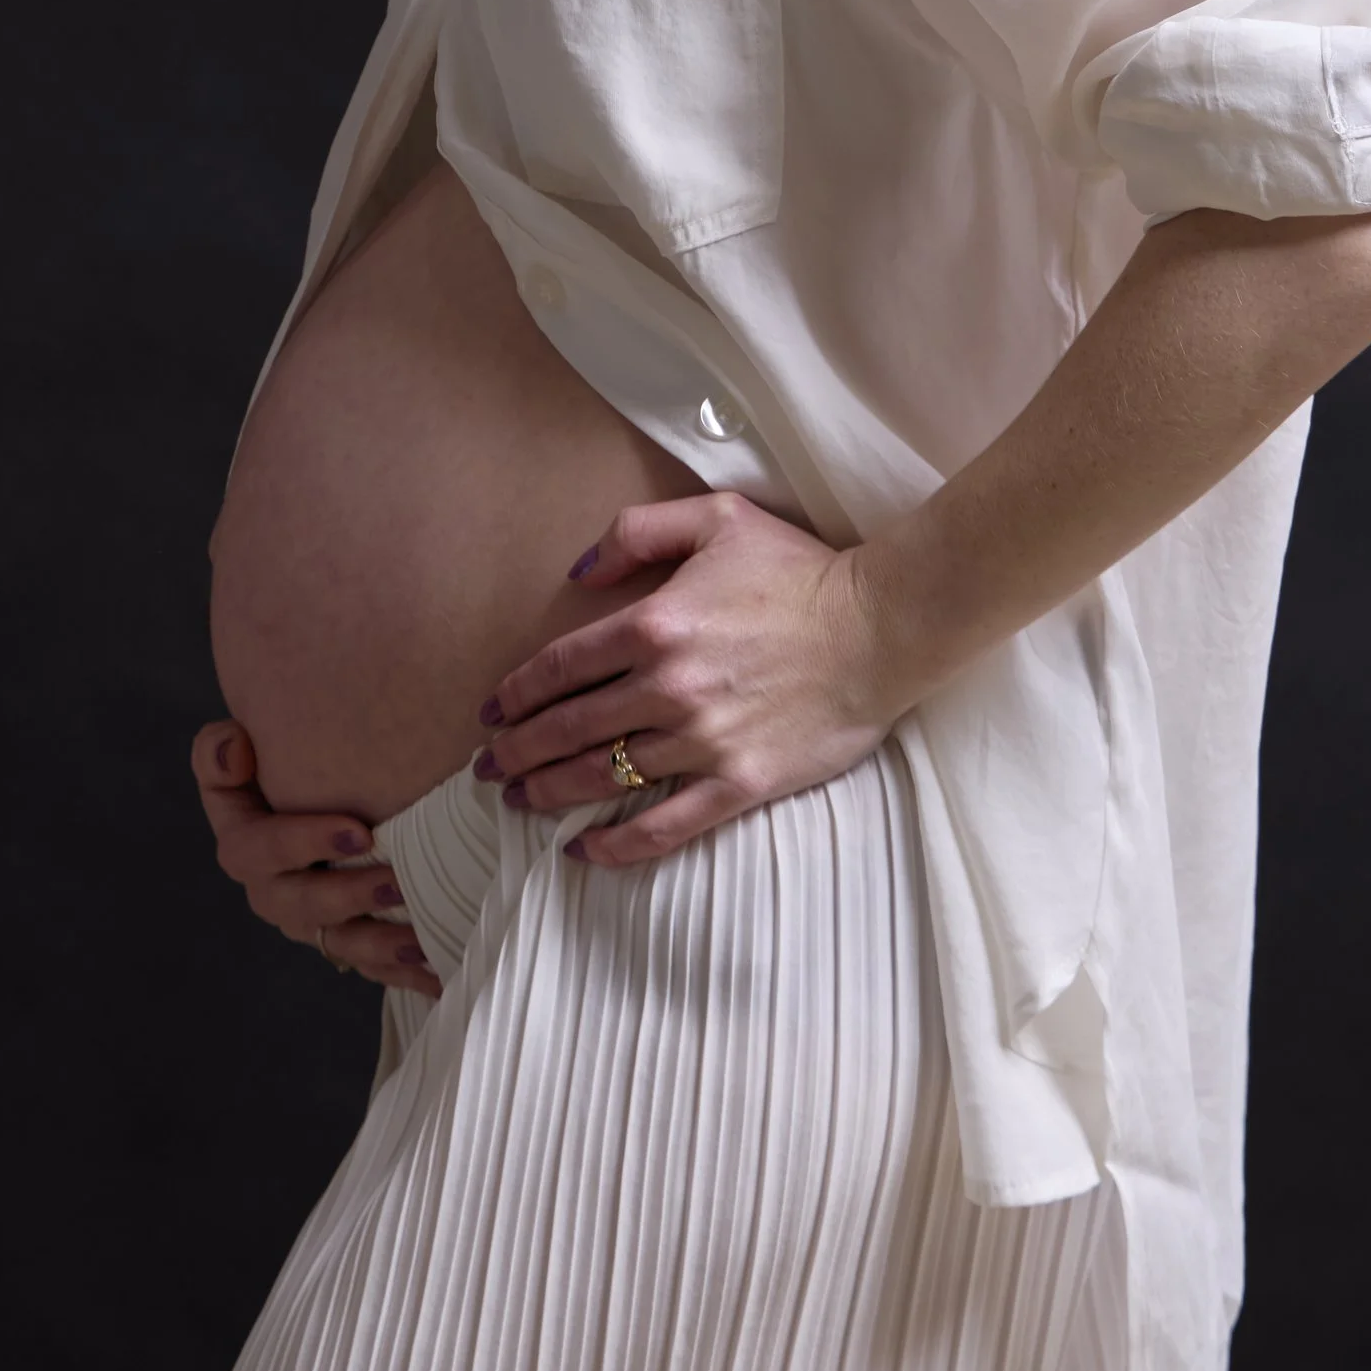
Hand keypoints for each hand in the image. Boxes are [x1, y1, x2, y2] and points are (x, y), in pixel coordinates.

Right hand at [190, 719, 440, 995]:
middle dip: (349, 896)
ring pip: (338, 943)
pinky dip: (402, 971)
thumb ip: (219, 751)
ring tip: (418, 938)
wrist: (308, 805)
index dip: (305, 843)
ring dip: (378, 944)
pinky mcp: (342, 940)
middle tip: (395, 882)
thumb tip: (236, 750)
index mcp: (244, 846)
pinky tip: (436, 972)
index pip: (259, 849)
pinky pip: (369, 965)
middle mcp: (272, 890)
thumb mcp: (236, 755)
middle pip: (302, 904)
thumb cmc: (273, 773)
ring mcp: (309, 922)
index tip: (358, 831)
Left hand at [472, 496, 897, 868]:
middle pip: (568, 728)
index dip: (515, 694)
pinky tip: (583, 852)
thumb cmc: (801, 570)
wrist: (882, 626)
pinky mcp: (739, 783)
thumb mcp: (718, 519)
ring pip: (604, 777)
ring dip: (550, 793)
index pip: (560, 668)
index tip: (491, 711)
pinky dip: (617, 846)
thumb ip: (638, 532)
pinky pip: (664, 826)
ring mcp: (703, 741)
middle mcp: (668, 687)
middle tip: (488, 767)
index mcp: (655, 624)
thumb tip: (578, 572)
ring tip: (520, 802)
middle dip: (516, 751)